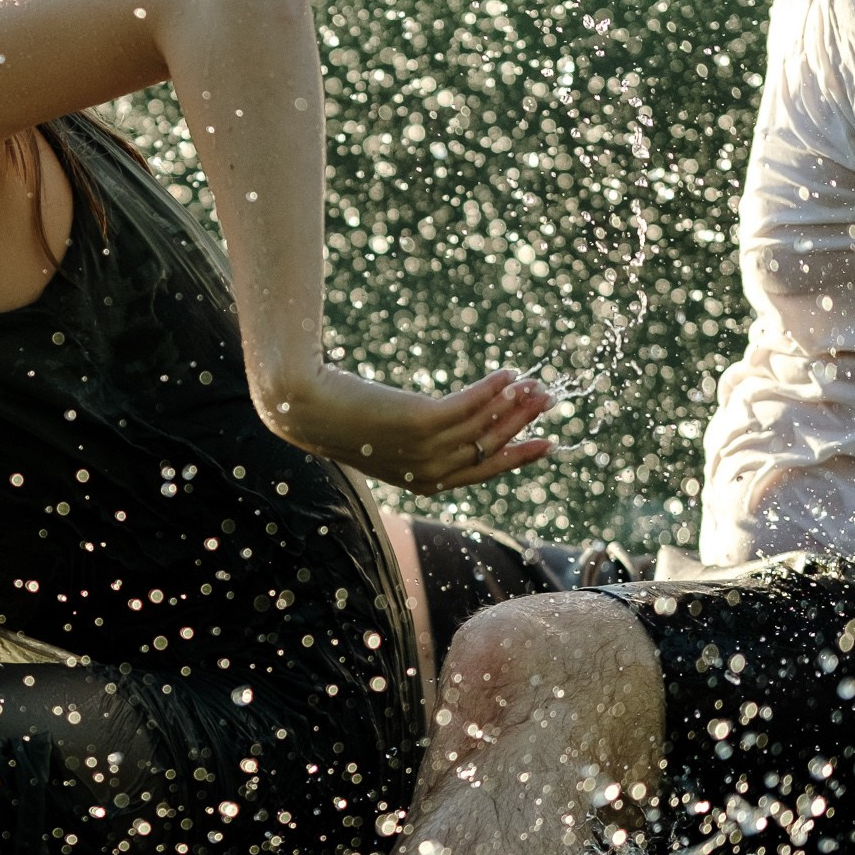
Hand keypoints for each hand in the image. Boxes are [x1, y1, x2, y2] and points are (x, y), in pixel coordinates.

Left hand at [262, 363, 555, 492]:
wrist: (304, 405)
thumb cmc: (341, 414)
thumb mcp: (386, 432)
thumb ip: (419, 433)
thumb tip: (445, 415)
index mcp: (423, 482)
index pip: (483, 470)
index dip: (517, 456)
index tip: (547, 442)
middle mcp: (428, 473)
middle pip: (490, 448)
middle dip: (524, 424)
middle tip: (549, 400)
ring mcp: (424, 450)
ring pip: (483, 427)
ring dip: (513, 403)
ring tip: (534, 382)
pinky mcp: (419, 423)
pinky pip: (467, 406)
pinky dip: (490, 389)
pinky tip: (506, 372)